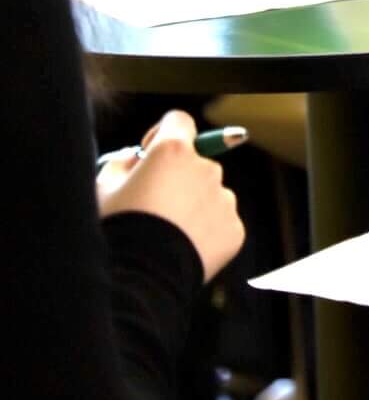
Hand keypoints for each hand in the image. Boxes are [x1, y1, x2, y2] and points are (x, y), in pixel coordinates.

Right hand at [96, 110, 244, 279]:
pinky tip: (180, 248)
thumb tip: (135, 158)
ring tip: (165, 233)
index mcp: (174, 152)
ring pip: (209, 194)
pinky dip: (204, 231)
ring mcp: (224, 199)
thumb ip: (122, 164)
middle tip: (151, 206)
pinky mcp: (234, 228)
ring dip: (192, 205)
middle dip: (177, 177)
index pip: (178, 122)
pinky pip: (219, 222)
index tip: (150, 152)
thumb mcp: (103, 189)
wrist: (139, 278)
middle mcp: (206, 169)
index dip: (162, 133)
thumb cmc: (116, 230)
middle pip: (195, 162)